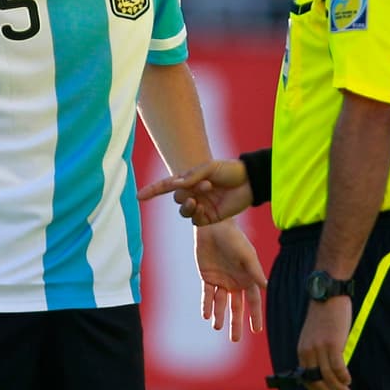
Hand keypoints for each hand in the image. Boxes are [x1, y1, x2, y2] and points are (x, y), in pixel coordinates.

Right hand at [136, 158, 251, 224]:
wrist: (250, 181)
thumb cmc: (229, 170)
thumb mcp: (209, 168)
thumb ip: (191, 177)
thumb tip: (174, 184)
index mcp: (189, 180)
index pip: (166, 186)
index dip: (152, 190)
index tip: (139, 196)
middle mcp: (193, 193)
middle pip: (176, 199)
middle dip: (185, 193)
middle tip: (205, 185)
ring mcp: (201, 206)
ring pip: (184, 212)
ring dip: (188, 206)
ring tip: (199, 200)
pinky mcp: (211, 218)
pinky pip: (196, 221)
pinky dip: (197, 215)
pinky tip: (205, 208)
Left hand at [194, 221, 266, 340]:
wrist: (213, 227)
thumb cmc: (234, 239)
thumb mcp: (246, 255)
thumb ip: (254, 271)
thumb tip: (266, 287)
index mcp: (248, 278)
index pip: (253, 302)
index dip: (255, 316)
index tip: (256, 330)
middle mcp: (235, 282)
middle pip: (236, 307)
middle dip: (236, 323)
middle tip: (234, 339)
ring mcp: (220, 280)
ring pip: (220, 303)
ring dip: (219, 315)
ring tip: (217, 327)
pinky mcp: (207, 276)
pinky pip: (207, 294)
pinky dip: (206, 305)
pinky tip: (206, 315)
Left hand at [297, 297, 352, 389]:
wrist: (327, 295)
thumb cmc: (323, 316)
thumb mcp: (314, 336)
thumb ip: (317, 352)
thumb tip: (326, 372)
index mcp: (302, 350)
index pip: (306, 378)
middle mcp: (308, 351)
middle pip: (316, 381)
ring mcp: (319, 347)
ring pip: (328, 376)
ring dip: (339, 389)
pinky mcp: (332, 343)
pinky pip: (338, 366)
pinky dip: (343, 377)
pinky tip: (348, 381)